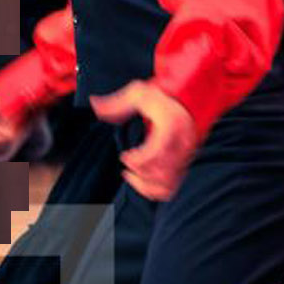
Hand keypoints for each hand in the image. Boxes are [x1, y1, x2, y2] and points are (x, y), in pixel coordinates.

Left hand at [89, 81, 201, 201]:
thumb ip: (117, 102)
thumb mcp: (139, 92)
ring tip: (131, 175)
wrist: (189, 100)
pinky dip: (155, 191)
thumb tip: (94, 105)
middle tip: (127, 162)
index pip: (158, 152)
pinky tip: (140, 182)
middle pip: (162, 171)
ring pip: (167, 184)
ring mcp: (185, 157)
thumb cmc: (163, 95)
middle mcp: (182, 145)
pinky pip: (172, 187)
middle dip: (140, 171)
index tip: (125, 156)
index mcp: (172, 127)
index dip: (138, 159)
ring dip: (145, 185)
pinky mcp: (184, 164)